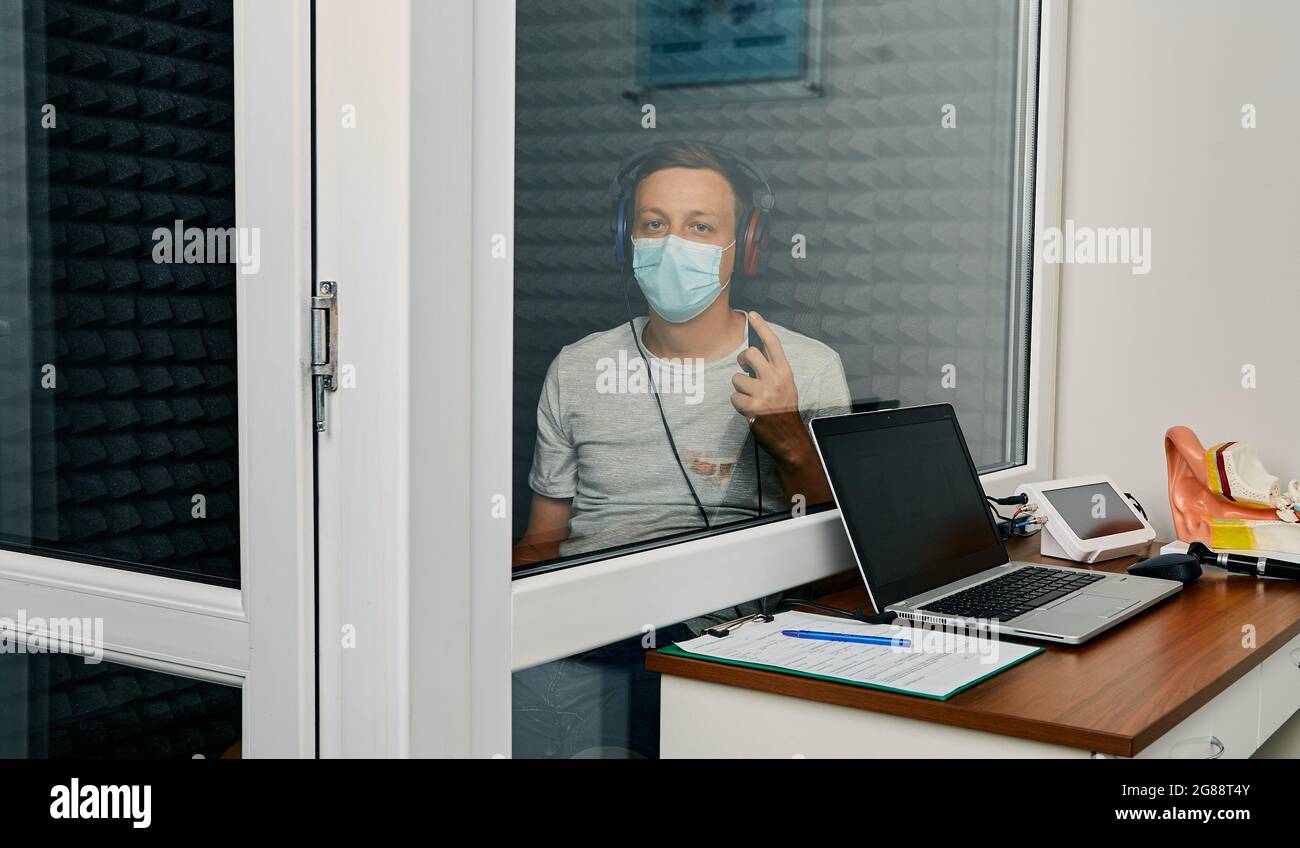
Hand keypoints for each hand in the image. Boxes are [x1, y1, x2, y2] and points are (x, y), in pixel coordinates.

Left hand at [730, 311, 806, 462]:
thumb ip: (772, 370)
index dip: (762, 327)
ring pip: (737, 378)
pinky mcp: (753, 407)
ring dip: (739, 389)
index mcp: (785, 371)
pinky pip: (734, 397)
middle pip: (750, 353)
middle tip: (746, 371)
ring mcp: (764, 392)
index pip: (773, 343)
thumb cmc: (784, 409)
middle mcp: (776, 378)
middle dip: (743, 362)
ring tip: (751, 398)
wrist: (789, 436)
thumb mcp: (786, 385)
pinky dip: (738, 404)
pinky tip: (749, 410)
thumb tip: (751, 355)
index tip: (752, 314)